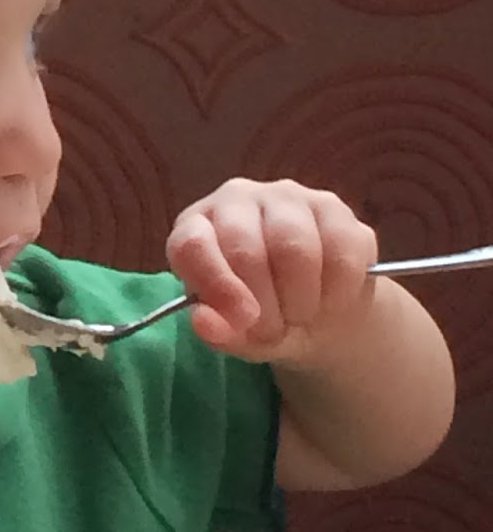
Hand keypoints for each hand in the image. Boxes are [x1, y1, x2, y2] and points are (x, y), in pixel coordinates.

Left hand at [166, 177, 377, 363]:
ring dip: (301, 300)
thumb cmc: (261, 317)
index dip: (217, 284)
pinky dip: (337, 292)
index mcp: (196, 227)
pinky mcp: (332, 205)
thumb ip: (217, 331)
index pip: (192, 244)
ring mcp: (286, 196)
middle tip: (274, 331)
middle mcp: (236, 199)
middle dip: (264, 304)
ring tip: (300, 316)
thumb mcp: (236, 335)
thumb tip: (204, 322)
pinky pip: (340, 251)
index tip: (243, 319)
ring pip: (296, 248)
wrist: (319, 312)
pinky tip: (330, 302)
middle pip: (246, 249)